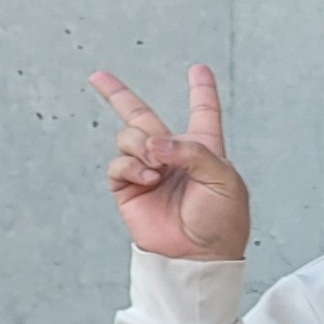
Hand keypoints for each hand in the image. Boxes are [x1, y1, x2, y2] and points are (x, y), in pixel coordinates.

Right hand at [90, 64, 249, 260]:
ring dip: (141, 146)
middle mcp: (173, 155)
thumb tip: (155, 142)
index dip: (201, 90)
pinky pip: (118, 162)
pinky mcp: (128, 187)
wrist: (199, 254)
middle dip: (118, 94)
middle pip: (143, 116)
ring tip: (157, 168)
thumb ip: (193, 151)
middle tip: (98, 76)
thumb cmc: (222, 220)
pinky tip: (147, 178)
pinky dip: (131, 166)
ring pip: (129, 136)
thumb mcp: (224, 179)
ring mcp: (148, 169)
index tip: (199, 69)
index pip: (203, 112)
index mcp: (205, 149)